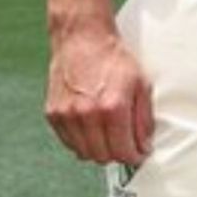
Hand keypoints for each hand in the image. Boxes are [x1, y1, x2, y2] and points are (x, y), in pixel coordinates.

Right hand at [45, 20, 152, 164]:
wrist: (83, 39)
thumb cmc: (114, 59)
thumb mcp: (141, 84)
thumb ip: (144, 119)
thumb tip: (144, 146)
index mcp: (112, 107)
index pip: (123, 151)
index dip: (134, 156)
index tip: (139, 153)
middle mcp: (86, 114)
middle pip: (104, 157)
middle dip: (118, 155)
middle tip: (126, 145)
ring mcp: (66, 115)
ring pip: (84, 153)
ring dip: (99, 150)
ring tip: (109, 137)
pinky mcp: (52, 114)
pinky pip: (69, 142)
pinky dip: (82, 142)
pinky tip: (92, 130)